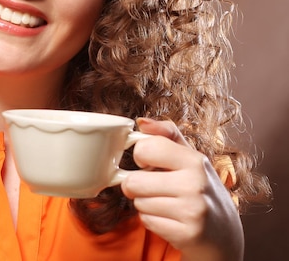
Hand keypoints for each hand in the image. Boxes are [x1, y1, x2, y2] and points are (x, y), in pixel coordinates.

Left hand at [121, 118, 243, 260]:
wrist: (224, 234)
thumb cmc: (199, 188)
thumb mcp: (189, 156)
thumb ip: (166, 133)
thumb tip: (141, 122)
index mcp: (195, 160)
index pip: (146, 148)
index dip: (140, 156)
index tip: (148, 163)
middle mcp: (196, 183)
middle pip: (133, 181)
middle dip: (136, 186)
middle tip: (153, 187)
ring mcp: (193, 210)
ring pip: (138, 203)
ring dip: (146, 204)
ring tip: (167, 203)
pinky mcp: (187, 234)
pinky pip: (147, 221)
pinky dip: (153, 221)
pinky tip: (170, 219)